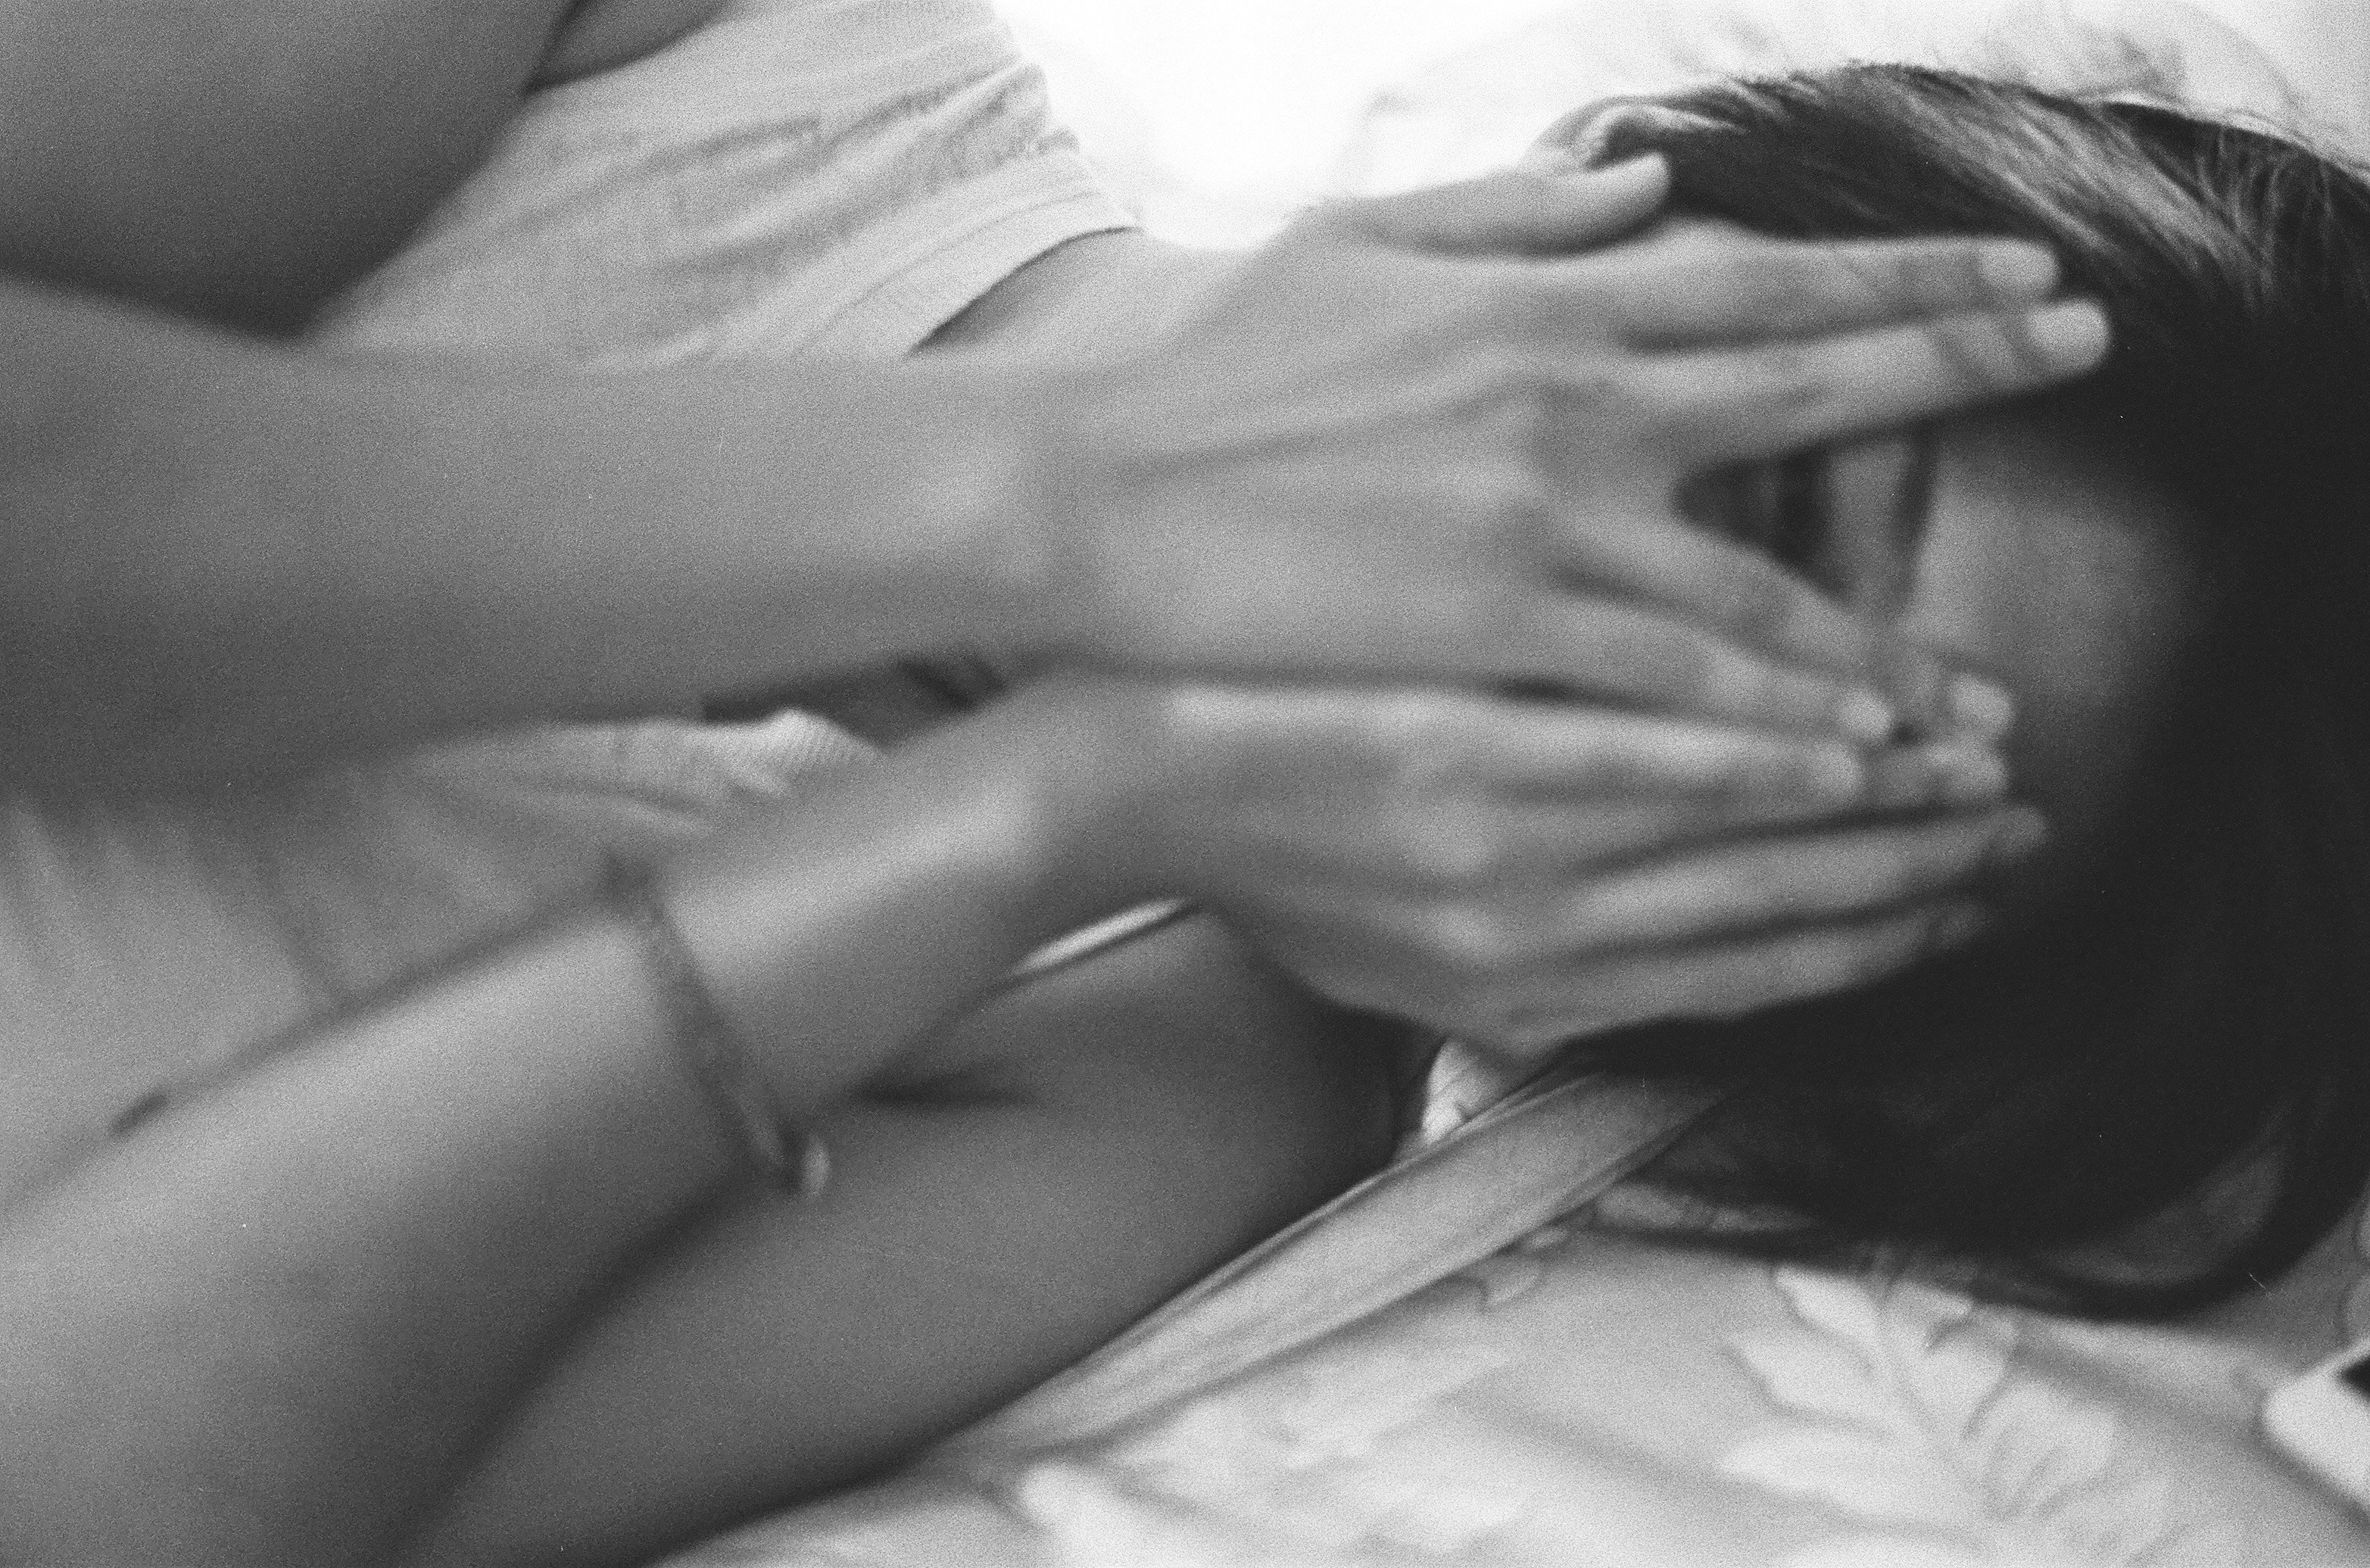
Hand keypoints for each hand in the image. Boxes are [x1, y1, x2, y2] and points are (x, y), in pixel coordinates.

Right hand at [1029, 158, 2105, 742]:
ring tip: (1976, 695)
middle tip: (2083, 347)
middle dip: (1957, 356)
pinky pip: (1675, 684)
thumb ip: (1510, 222)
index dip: (1898, 270)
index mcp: (1536, 304)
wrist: (1089, 492)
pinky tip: (1851, 754)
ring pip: (1759, 579)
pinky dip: (1773, 719)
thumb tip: (1639, 183)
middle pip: (1806, 373)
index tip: (2012, 266)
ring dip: (1882, 637)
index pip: (1761, 274)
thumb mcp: (1353, 251)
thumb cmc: (1208, 377)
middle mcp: (1567, 391)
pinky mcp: (1499, 623)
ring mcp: (1543, 512)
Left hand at [1057, 676, 2045, 1058]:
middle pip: (1763, 919)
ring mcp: (1495, 849)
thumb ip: (1531, 965)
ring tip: (1979, 761)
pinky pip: (1635, 754)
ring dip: (1872, 811)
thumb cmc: (1261, 862)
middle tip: (2016, 834)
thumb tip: (1649, 947)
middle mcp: (1527, 945)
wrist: (1118, 790)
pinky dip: (1751, 744)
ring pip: (1727, 839)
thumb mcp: (1395, 961)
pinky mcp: (1459, 751)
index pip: (1735, 979)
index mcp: (1519, 996)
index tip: (1959, 909)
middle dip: (1906, 883)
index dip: (1866, 947)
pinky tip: (1850, 719)